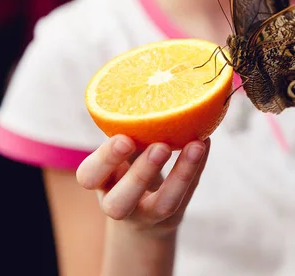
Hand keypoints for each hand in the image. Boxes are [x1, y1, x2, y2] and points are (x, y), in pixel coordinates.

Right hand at [76, 135, 208, 236]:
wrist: (143, 211)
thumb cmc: (127, 166)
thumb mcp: (121, 151)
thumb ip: (129, 129)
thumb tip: (152, 80)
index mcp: (100, 182)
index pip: (90, 176)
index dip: (105, 159)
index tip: (125, 138)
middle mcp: (118, 203)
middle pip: (119, 202)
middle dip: (140, 174)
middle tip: (161, 146)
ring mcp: (147, 214)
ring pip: (162, 205)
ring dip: (180, 175)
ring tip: (195, 146)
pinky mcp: (172, 215)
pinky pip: (188, 195)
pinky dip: (197, 168)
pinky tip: (204, 143)